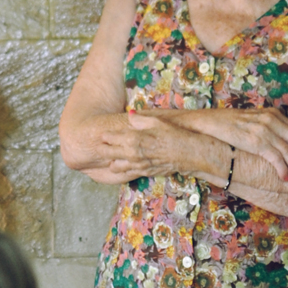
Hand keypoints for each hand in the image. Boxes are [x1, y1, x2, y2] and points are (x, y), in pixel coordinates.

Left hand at [89, 111, 225, 184]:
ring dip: (111, 161)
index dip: (104, 136)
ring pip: (115, 166)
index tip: (102, 134)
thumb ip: (140, 119)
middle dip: (102, 149)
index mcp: (133, 138)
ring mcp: (137, 165)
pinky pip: (127, 173)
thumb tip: (129, 114)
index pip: (109, 138)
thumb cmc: (174, 134)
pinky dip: (122, 169)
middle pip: (108, 153)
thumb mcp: (157, 121)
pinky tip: (121, 166)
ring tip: (110, 157)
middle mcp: (132, 154)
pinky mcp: (143, 172)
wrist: (187, 153)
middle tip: (100, 145)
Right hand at [204, 106, 287, 183]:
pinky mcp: (257, 142)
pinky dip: (283, 169)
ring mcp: (264, 130)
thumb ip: (268, 125)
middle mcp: (271, 120)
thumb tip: (280, 139)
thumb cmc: (229, 124)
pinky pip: (276, 158)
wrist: (210, 123)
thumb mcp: (253, 119)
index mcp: (272, 114)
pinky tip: (285, 177)